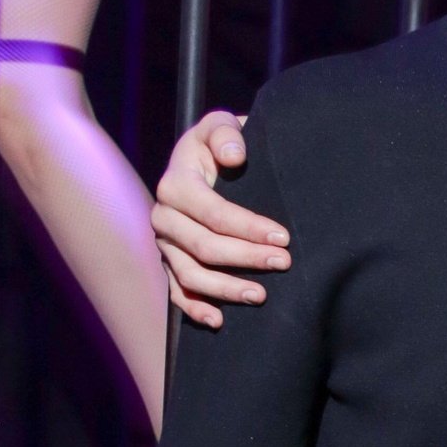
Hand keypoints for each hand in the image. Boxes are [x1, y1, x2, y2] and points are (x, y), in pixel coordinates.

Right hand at [152, 109, 289, 325]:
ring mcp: (165, 243)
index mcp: (175, 183)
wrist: (206, 160)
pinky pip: (177, 292)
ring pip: (190, 274)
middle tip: (282, 263)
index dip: (247, 227)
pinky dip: (195, 309)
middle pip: (203, 247)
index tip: (283, 237)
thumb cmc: (220, 144)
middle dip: (245, 258)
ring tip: (261, 295)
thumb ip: (226, 133)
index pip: (212, 212)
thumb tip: (234, 155)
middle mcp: (163, 215)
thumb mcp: (221, 126)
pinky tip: (218, 320)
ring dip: (225, 289)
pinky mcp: (169, 262)